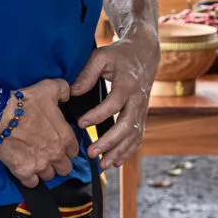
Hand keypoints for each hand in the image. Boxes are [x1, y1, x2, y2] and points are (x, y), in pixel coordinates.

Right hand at [0, 77, 79, 188]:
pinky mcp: (24, 171)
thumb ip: (64, 90)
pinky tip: (25, 169)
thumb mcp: (49, 88)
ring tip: (35, 161)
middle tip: (48, 155)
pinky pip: (32, 183)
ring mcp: (40, 165)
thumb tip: (68, 93)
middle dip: (58, 163)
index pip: (74, 152)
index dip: (67, 149)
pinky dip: (29, 178)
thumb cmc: (25, 102)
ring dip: (44, 170)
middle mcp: (56, 154)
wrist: (0, 115)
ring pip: (49, 176)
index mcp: (65, 137)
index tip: (59, 146)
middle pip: (64, 168)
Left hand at [70, 31, 157, 171]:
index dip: (97, 115)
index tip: (81, 124)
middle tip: (91, 152)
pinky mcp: (142, 116)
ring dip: (119, 151)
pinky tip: (116, 162)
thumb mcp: (102, 56)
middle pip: (126, 125)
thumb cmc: (120, 54)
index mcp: (128, 83)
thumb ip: (87, 74)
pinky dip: (128, 151)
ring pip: (133, 135)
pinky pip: (137, 137)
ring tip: (103, 164)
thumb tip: (72, 92)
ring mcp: (142, 109)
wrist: (144, 53)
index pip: (113, 104)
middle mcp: (138, 99)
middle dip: (109, 141)